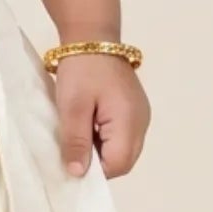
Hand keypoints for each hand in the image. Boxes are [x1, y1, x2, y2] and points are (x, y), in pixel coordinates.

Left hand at [52, 53, 149, 178]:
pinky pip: (121, 135)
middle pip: (123, 160)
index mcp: (130, 123)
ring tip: (78, 133)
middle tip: (72, 147)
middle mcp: (141, 123)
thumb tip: (78, 175)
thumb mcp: (72, 107)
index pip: (118, 165)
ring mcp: (139, 116)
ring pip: (121, 149)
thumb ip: (76, 142)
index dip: (94, 171)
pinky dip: (104, 137)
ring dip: (100, 149)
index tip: (71, 161)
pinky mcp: (133, 109)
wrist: (92, 36)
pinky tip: (87, 124)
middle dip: (97, 162)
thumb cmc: (81, 70)